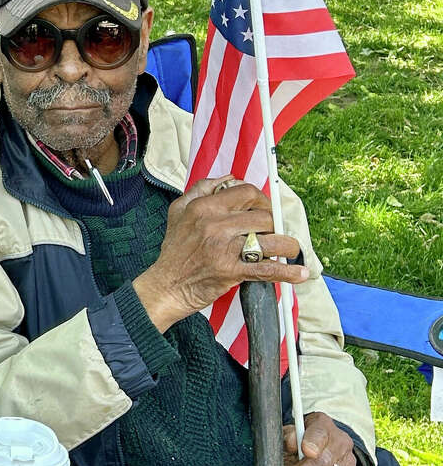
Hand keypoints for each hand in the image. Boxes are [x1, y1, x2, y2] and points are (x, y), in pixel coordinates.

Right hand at [132, 177, 308, 333]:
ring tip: (290, 249)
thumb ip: (201, 189)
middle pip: (263, 216)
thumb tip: (229, 178)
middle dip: (274, 224)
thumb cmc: (174, 251)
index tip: (263, 210)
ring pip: (271, 240)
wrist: (165, 287)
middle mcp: (215, 225)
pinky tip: (299, 274)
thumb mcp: (178, 211)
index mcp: (204, 207)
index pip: (246, 192)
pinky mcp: (231, 271)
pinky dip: (286, 272)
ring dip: (287, 246)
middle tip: (273, 232)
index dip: (261, 200)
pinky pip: (266, 269)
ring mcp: (224, 249)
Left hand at [284, 411, 355, 465]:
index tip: (304, 451)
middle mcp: (341, 444)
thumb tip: (290, 444)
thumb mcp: (290, 432)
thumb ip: (288, 435)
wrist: (321, 449)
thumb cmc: (299, 441)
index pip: (320, 433)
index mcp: (324, 426)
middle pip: (322, 463)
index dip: (312, 443)